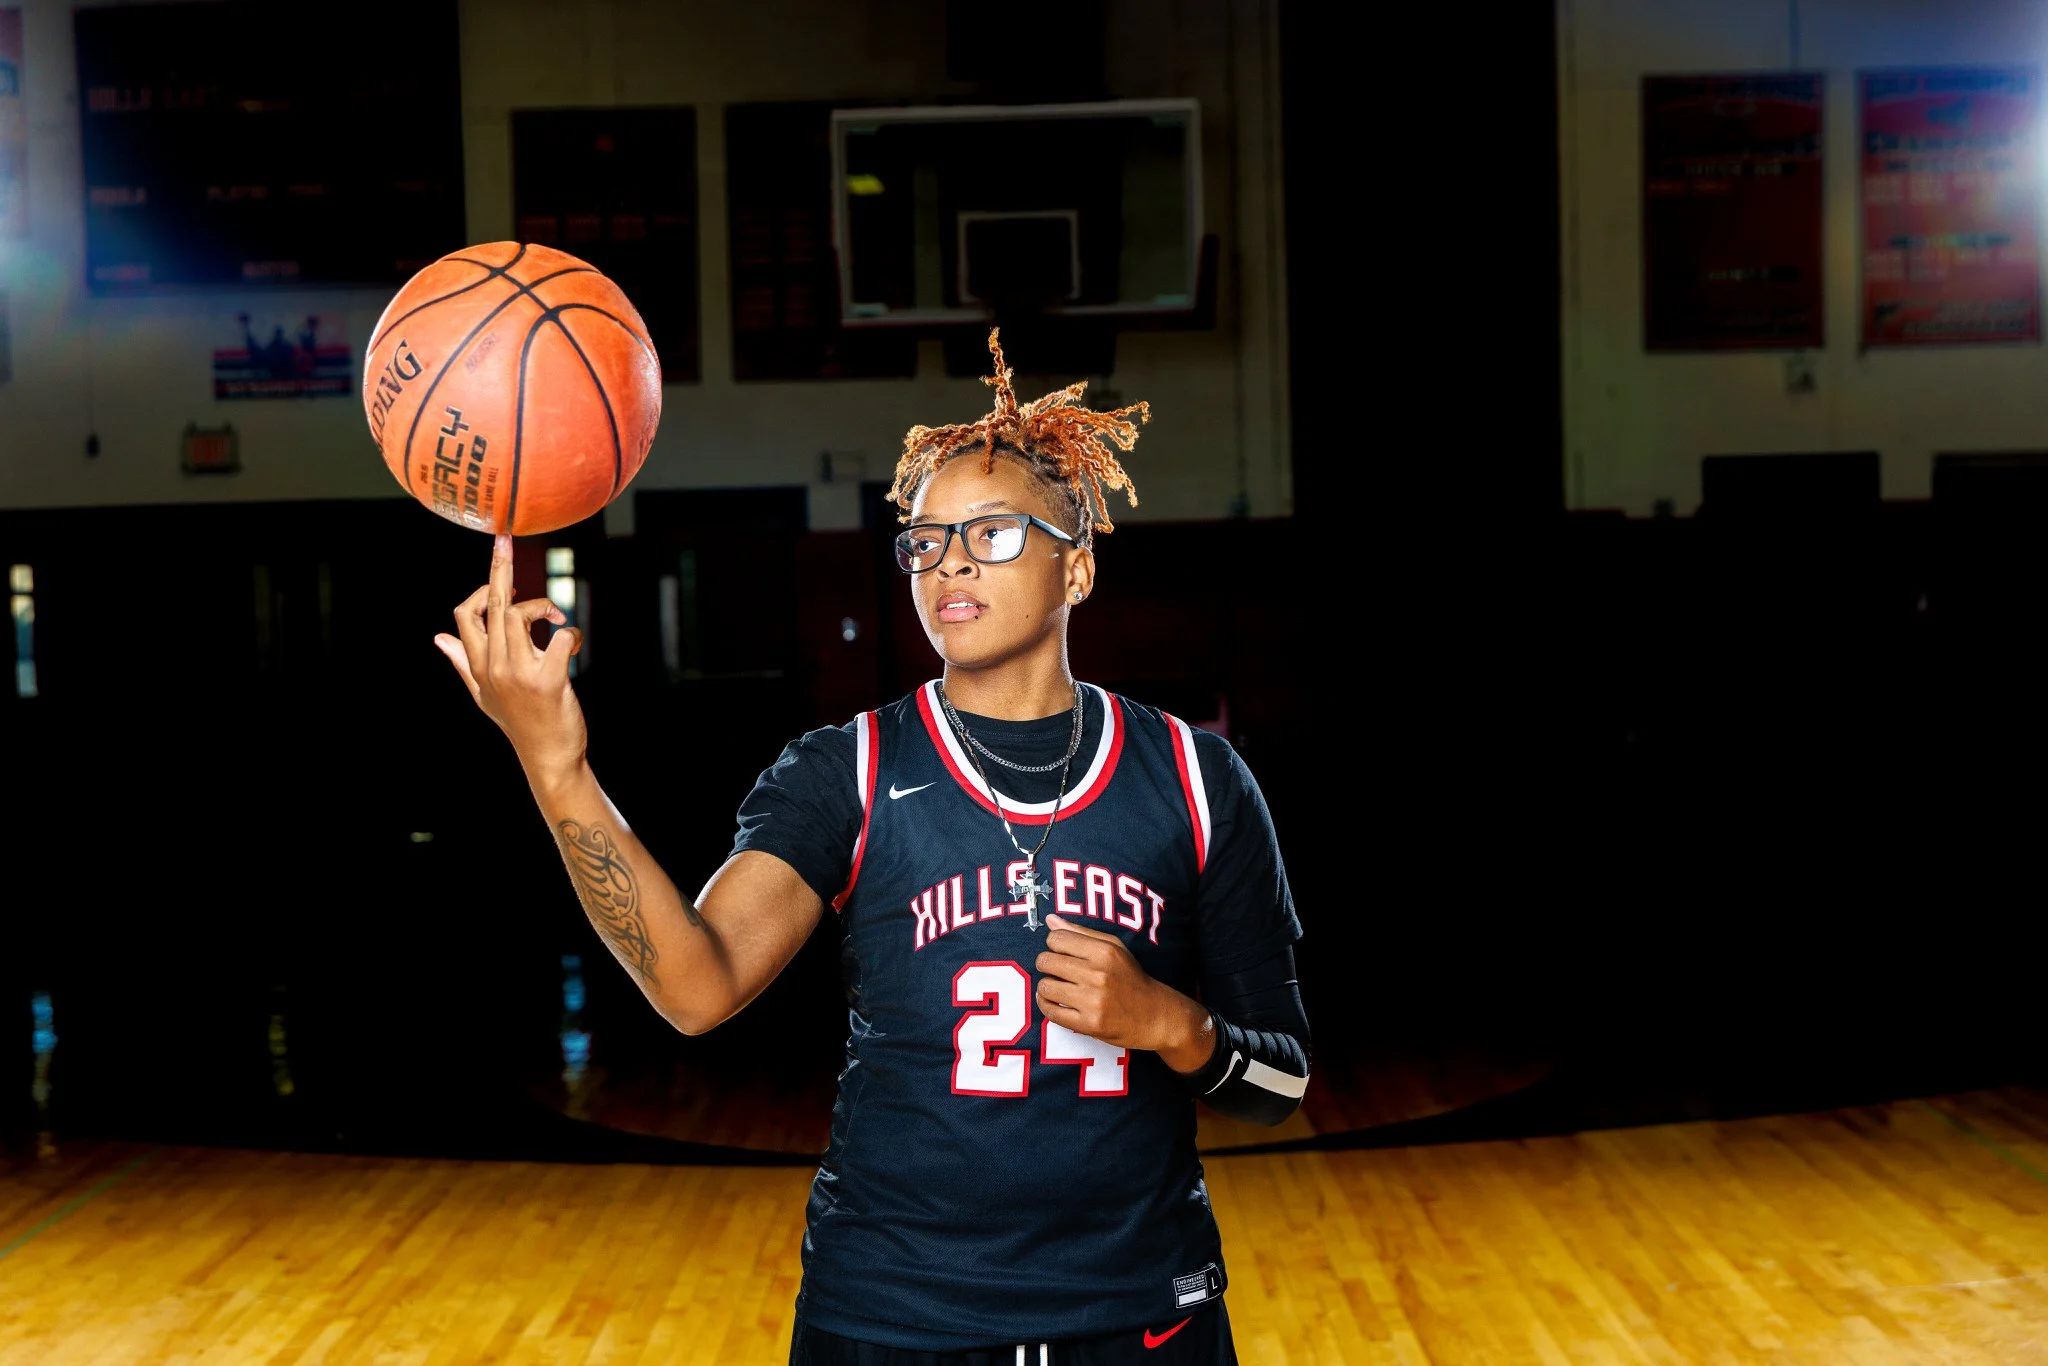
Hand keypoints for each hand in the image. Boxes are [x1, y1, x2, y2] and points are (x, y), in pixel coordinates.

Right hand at [433, 534, 586, 784]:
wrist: (548, 758)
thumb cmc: (519, 723)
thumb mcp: (483, 695)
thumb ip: (461, 662)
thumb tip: (438, 637)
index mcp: (478, 666)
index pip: (464, 616)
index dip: (479, 588)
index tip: (500, 574)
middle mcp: (493, 667)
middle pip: (493, 604)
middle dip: (500, 567)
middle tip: (506, 538)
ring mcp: (519, 673)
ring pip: (521, 615)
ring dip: (544, 607)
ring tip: (556, 620)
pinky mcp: (548, 681)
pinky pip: (561, 637)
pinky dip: (572, 633)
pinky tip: (573, 644)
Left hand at [1035, 916, 1206, 1060]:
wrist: (1154, 1016)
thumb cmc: (1131, 979)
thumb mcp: (1114, 948)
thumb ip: (1081, 933)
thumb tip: (1051, 920)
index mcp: (1104, 952)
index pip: (1057, 939)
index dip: (1054, 944)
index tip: (1060, 951)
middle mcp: (1098, 975)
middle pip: (1046, 961)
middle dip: (1046, 964)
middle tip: (1056, 969)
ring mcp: (1092, 1001)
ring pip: (1045, 986)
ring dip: (1046, 986)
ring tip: (1056, 986)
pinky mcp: (1088, 1024)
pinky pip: (1051, 1012)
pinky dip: (1046, 1005)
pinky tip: (1053, 1001)